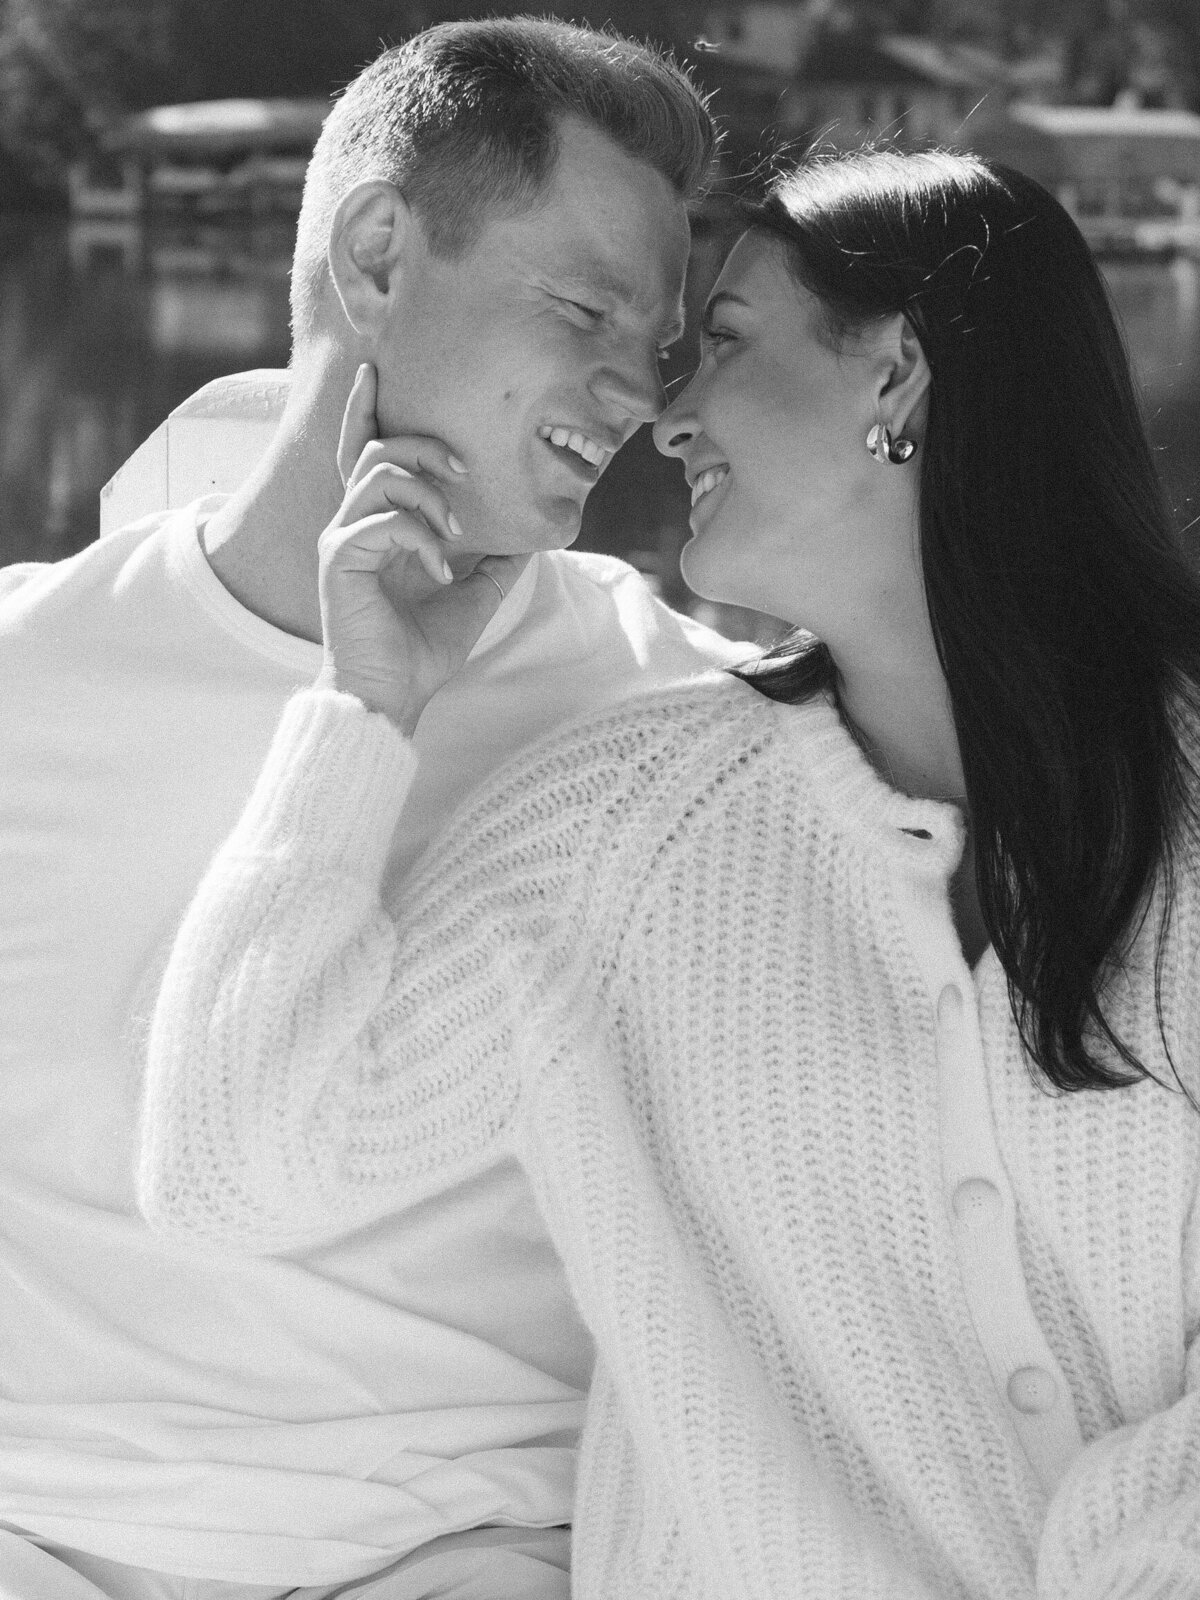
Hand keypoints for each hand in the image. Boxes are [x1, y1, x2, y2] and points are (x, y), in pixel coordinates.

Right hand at [315, 364, 528, 734]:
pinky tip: (441, 574)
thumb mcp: (472, 600)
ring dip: (426, 493)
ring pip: (378, 473)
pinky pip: (382, 520)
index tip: (376, 372)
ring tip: (454, 531)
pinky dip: (421, 539)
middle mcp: (353, 524)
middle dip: (424, 448)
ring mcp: (342, 539)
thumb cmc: (419, 654)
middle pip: (378, 449)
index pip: (365, 455)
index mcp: (376, 527)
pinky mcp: (340, 559)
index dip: (365, 411)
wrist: (390, 698)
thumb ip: (494, 565)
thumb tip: (530, 538)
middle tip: (463, 471)